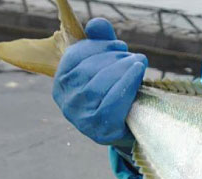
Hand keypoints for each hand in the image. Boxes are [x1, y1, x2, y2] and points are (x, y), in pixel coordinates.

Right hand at [52, 18, 146, 144]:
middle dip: (113, 59)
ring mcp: (80, 118)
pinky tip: (137, 74)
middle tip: (135, 57)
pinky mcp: (98, 131)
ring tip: (139, 63)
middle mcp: (66, 102)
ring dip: (122, 69)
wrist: (132, 130)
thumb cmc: (119, 95)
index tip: (121, 45)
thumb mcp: (110, 68)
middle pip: (86, 71)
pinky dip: (126, 83)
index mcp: (62, 84)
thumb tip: (98, 24)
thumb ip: (103, 44)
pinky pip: (111, 102)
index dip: (97, 47)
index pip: (73, 58)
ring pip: (97, 86)